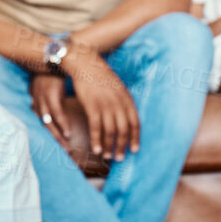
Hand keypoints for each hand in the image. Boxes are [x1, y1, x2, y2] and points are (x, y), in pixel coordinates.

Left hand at [30, 74, 72, 152]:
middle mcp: (36, 101)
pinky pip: (56, 113)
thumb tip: (56, 112)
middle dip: (52, 142)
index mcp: (36, 100)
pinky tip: (68, 134)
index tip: (58, 149)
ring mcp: (42, 98)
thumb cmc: (56, 71)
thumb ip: (53, 100)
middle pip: (43, 127)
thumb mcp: (51, 87)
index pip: (41, 124)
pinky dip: (62, 124)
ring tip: (66, 148)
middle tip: (63, 154)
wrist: (58, 53)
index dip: (49, 137)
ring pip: (48, 123)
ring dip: (57, 137)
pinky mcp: (51, 93)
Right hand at [60, 45, 140, 160]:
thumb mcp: (117, 86)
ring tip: (108, 156)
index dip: (135, 138)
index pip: (135, 123)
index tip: (134, 150)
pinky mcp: (92, 106)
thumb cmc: (99, 75)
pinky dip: (96, 140)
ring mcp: (105, 104)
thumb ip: (122, 101)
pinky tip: (96, 149)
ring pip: (110, 131)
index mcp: (126, 98)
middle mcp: (118, 103)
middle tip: (120, 158)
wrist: (84, 63)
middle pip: (124, 130)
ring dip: (109, 146)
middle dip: (123, 146)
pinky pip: (96, 128)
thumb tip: (126, 115)